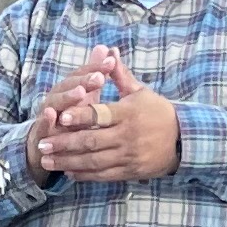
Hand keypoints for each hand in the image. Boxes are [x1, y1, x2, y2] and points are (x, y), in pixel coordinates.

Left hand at [34, 48, 179, 183]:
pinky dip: (84, 174)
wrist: (184, 140)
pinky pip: (104, 175)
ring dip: (68, 162)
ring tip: (47, 160)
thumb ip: (119, 75)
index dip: (79, 116)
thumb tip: (108, 51)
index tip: (59, 116)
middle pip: (91, 141)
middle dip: (64, 143)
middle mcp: (127, 135)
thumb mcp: (141, 91)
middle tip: (42, 143)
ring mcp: (128, 155)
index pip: (100, 114)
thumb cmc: (158, 112)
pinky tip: (68, 171)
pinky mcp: (130, 171)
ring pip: (94, 161)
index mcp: (128, 113)